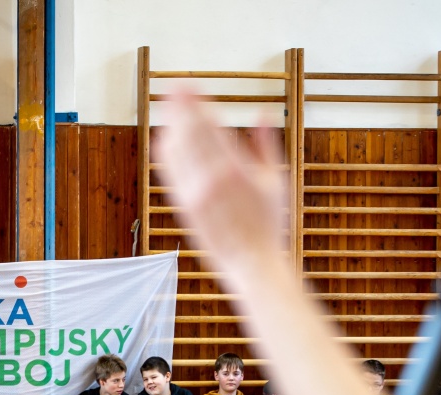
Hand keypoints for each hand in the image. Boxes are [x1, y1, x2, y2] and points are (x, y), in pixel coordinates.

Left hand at [155, 89, 288, 282]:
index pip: (208, 126)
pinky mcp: (184, 206)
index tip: (189, 84)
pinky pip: (169, 171)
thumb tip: (263, 114)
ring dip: (170, 125)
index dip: (195, 103)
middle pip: (187, 133)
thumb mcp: (275, 181)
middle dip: (178, 106)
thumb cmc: (268, 223)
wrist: (251, 263)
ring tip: (169, 109)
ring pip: (173, 151)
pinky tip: (165, 137)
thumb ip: (266, 144)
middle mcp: (211, 180)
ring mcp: (194, 194)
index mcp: (236, 169)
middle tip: (173, 87)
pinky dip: (166, 150)